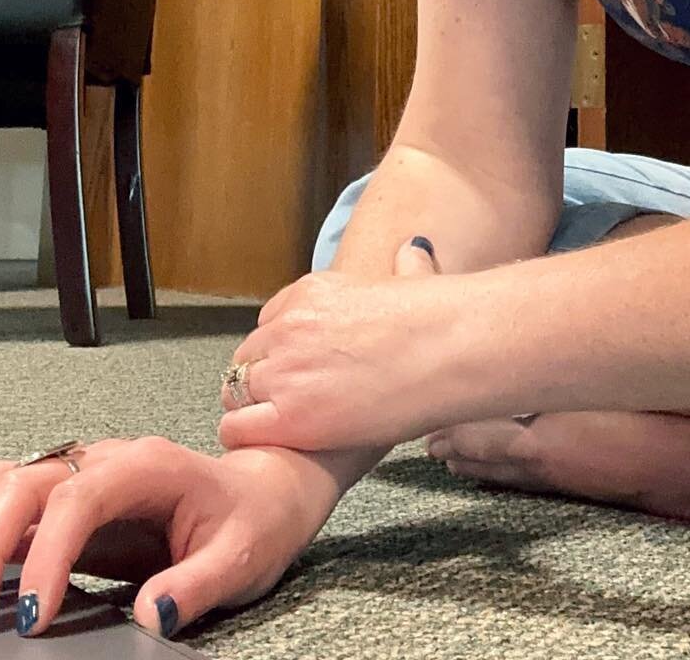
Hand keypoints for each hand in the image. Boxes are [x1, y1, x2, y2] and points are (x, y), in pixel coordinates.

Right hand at [0, 437, 343, 637]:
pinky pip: (7, 498)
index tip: (31, 618)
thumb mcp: (243, 557)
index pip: (80, 497)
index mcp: (149, 466)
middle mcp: (108, 460)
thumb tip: (151, 615)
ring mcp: (85, 474)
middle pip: (28, 481)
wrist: (265, 492)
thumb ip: (197, 584)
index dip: (48, 555)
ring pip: (6, 480)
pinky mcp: (70, 498)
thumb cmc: (254, 520)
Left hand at [218, 237, 465, 453]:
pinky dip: (249, 436)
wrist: (452, 348)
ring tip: (289, 428)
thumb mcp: (412, 278)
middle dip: (266, 383)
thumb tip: (414, 247)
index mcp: (311, 292)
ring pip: (237, 394)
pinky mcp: (290, 415)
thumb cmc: (442, 321)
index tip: (306, 371)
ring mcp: (286, 369)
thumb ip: (404, 267)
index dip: (284, 353)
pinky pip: (238, 427)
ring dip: (258, 410)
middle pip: (248, 361)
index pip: (269, 324)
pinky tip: (279, 442)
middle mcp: (289, 326)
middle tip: (298, 405)